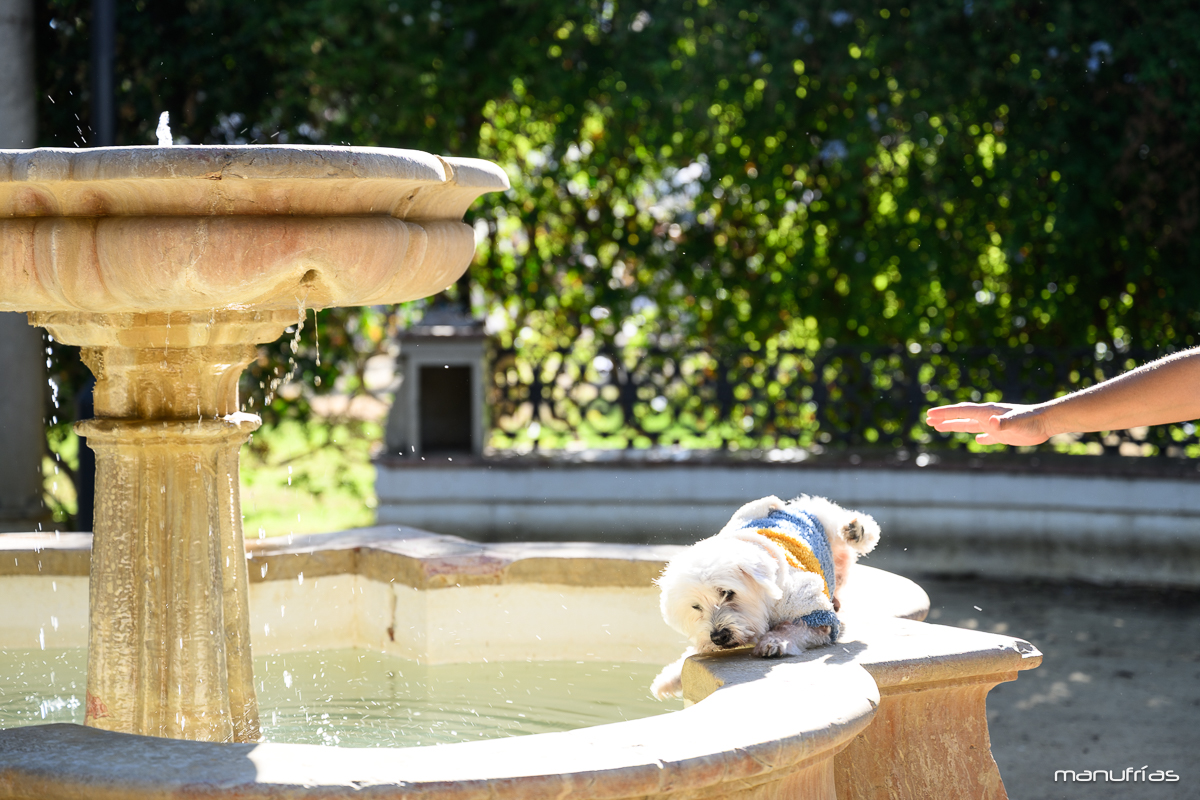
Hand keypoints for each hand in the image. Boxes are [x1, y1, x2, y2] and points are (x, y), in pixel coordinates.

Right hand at [925, 402, 1051, 445]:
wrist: (1047, 422)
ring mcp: (995, 425)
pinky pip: (988, 435)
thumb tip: (991, 423)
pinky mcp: (1004, 434)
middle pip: (961, 417)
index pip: (961, 412)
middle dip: (944, 418)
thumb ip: (1003, 422)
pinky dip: (980, 437)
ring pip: (970, 425)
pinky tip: (977, 439)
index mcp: (986, 413)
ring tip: (940, 427)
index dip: (945, 413)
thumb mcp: (1016, 422)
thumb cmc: (1032, 421)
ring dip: (955, 426)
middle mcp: (988, 417)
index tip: (930, 414)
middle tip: (928, 420)